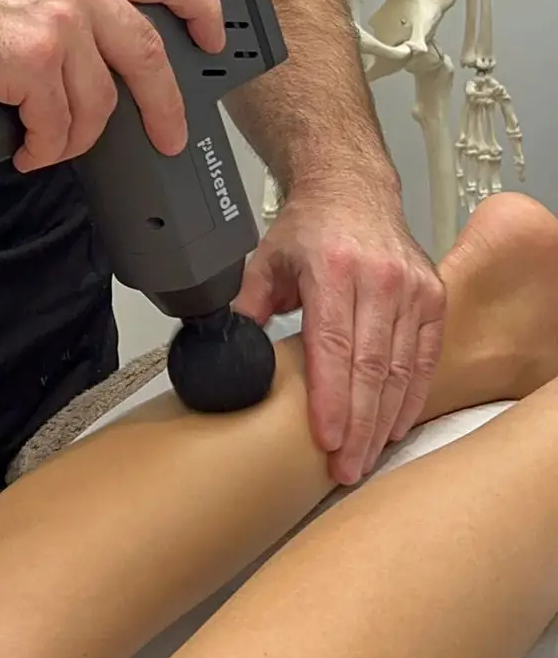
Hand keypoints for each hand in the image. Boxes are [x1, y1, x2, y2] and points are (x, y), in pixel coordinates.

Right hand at [0, 0, 225, 172]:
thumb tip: (101, 54)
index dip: (201, 10)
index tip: (212, 40)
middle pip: (149, 57)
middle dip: (165, 108)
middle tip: (168, 136)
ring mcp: (61, 24)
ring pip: (100, 105)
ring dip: (76, 137)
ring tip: (50, 143)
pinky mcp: (32, 62)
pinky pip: (57, 126)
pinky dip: (43, 147)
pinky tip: (26, 147)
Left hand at [233, 191, 446, 486]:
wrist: (352, 189)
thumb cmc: (311, 228)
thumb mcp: (266, 259)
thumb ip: (244, 306)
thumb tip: (222, 349)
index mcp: (333, 269)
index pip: (333, 345)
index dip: (331, 398)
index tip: (327, 439)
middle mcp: (379, 278)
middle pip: (370, 367)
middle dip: (358, 426)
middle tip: (345, 468)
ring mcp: (412, 288)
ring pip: (401, 369)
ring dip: (384, 420)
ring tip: (365, 458)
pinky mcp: (434, 296)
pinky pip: (426, 357)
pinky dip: (411, 397)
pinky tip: (395, 426)